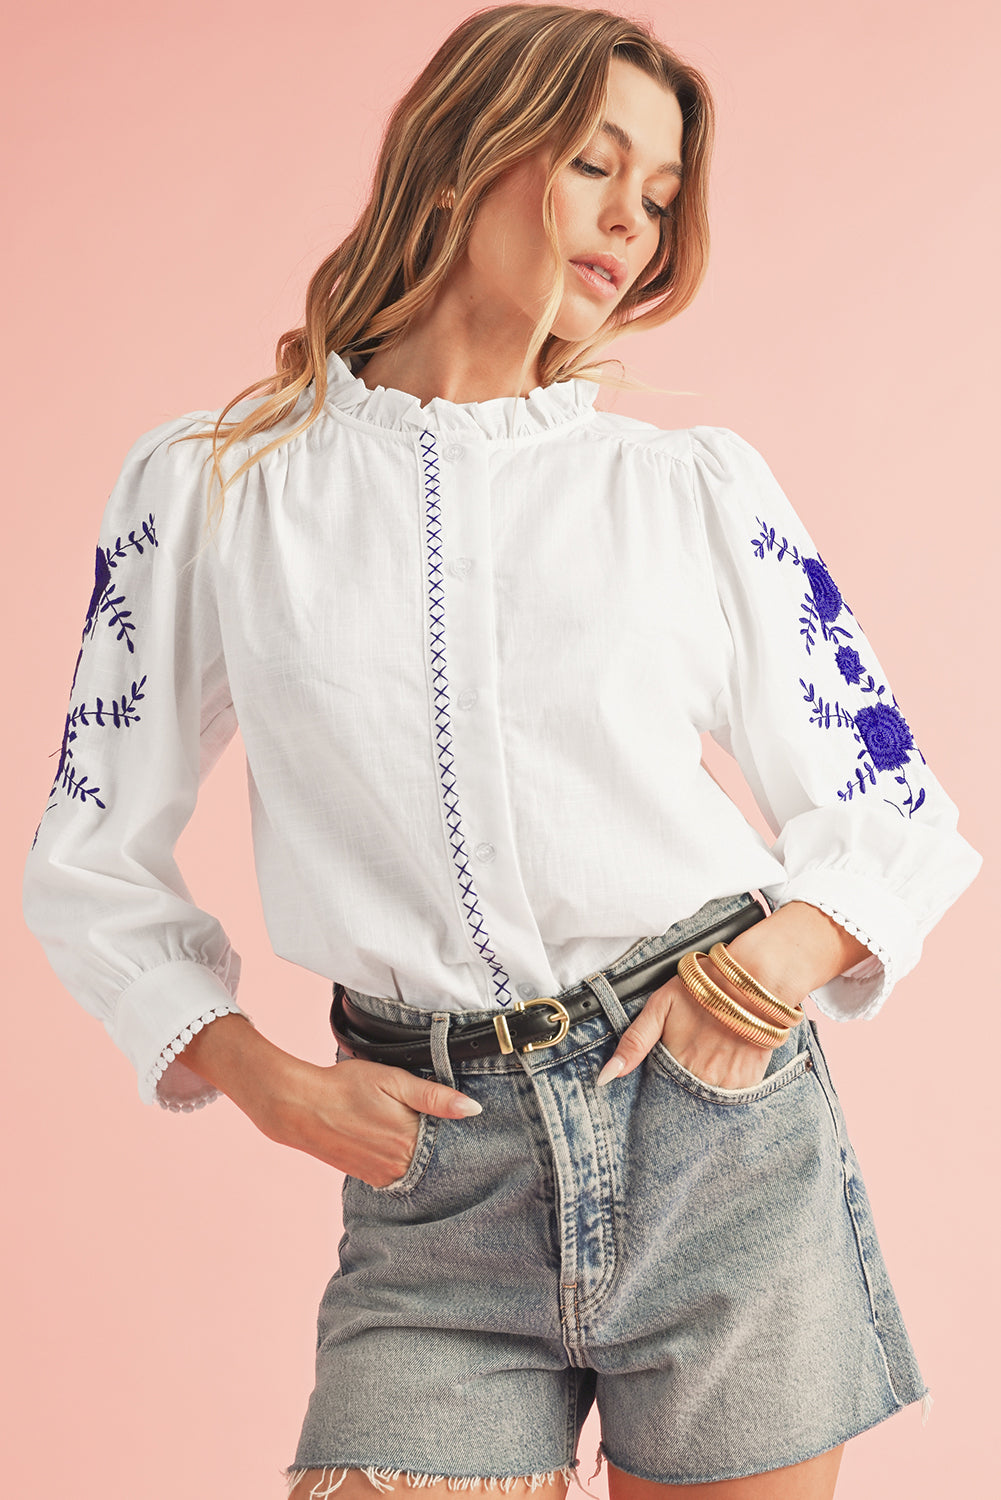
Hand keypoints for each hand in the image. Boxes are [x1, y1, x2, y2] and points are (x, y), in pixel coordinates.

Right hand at [178, 1014, 481, 1187]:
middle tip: (441, 1125)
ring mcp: (383, 1176)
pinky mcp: (369, 1178)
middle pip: (436, 1160)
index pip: (452, 1146)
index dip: (461, 1134)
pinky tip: (398, 1142)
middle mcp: (399, 1167)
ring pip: (417, 1169)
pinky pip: (398, 1174)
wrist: (300, 1106)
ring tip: (414, 1130)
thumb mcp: (394, 1081)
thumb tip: (473, 1109)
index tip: (467, 1124)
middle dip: (443, 1146)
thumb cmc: (347, 1086)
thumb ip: (435, 1097)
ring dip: (422, 1154)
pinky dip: (404, 1161)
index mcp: (410, 1142)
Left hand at [595, 973, 773, 1090]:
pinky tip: (724, 1061)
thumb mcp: (659, 1007)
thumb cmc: (703, 988)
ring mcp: (728, 1083)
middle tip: (688, 1061)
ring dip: (702, 1088)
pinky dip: (726, 1084)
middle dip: (679, 1089)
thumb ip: (634, 1042)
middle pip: (683, 1100)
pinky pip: (733, 1097)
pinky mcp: (750, 1081)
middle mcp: (702, 1079)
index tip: (661, 1079)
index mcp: (675, 1063)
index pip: (658, 1094)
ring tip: (706, 1060)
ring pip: (707, 1102)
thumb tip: (607, 1076)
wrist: (752, 979)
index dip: (657, 1089)